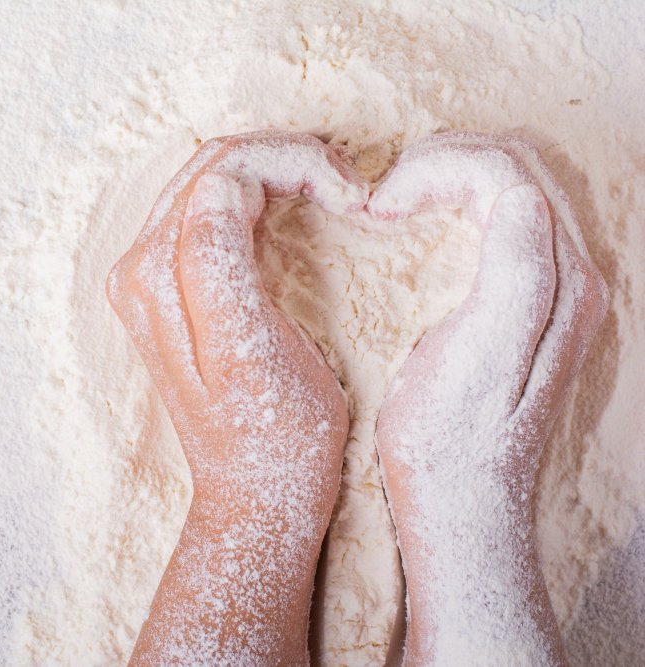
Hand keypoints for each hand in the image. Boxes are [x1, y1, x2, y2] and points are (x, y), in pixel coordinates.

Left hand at [108, 131, 367, 664]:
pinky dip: (252, 196)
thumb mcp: (254, 354)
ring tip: (328, 189)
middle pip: (210, 166)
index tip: (349, 191)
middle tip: (346, 182)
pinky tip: (290, 210)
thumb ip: (219, 264)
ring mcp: (145, 278)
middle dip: (283, 156)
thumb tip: (223, 185)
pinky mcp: (162, 290)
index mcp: (161, 280)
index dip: (292, 160)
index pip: (223, 170)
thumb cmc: (276, 437)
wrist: (253, 494)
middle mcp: (139, 270)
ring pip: (209, 182)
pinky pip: (206, 212)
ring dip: (271, 170)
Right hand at [370, 133, 608, 664]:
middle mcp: (571, 278)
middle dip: (445, 158)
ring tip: (397, 198)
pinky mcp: (532, 305)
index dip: (438, 168)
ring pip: (514, 185)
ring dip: (452, 174)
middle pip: (519, 167)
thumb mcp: (480, 360)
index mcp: (558, 284)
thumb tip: (516, 194)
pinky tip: (424, 222)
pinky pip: (505, 218)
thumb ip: (517, 274)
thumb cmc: (451, 442)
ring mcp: (556, 291)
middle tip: (383, 193)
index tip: (379, 205)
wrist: (462, 506)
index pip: (508, 174)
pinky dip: (460, 201)